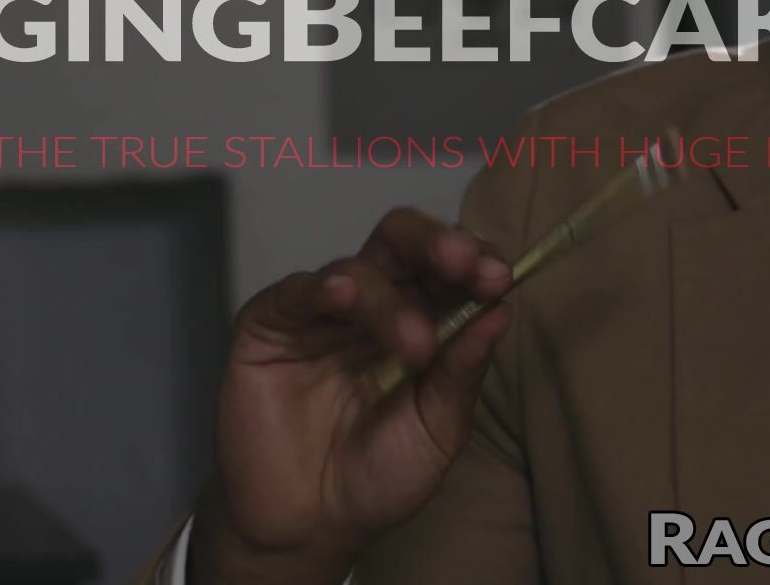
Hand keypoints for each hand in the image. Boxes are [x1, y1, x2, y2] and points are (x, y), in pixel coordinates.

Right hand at [193, 208, 513, 583]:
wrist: (308, 527)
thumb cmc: (378, 476)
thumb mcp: (437, 430)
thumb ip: (463, 373)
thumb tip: (501, 311)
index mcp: (422, 318)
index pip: (450, 267)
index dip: (476, 260)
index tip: (499, 278)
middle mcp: (374, 303)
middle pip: (403, 241)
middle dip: (437, 243)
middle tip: (464, 264)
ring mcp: (321, 311)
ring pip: (357, 267)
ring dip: (391, 297)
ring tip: (416, 343)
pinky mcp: (268, 325)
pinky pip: (294, 292)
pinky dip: (321, 287)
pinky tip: (343, 295)